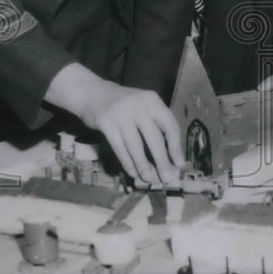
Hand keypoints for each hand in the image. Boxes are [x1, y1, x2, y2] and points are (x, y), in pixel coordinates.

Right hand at [46, 64, 184, 183]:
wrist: (92, 93)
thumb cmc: (124, 105)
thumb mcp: (143, 106)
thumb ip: (155, 124)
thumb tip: (170, 155)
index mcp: (153, 100)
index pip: (170, 125)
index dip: (176, 146)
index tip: (180, 164)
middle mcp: (139, 105)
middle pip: (154, 138)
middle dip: (162, 161)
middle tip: (168, 179)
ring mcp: (121, 113)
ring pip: (136, 146)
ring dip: (144, 166)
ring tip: (150, 180)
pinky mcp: (106, 123)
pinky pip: (120, 148)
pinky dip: (128, 163)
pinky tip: (133, 173)